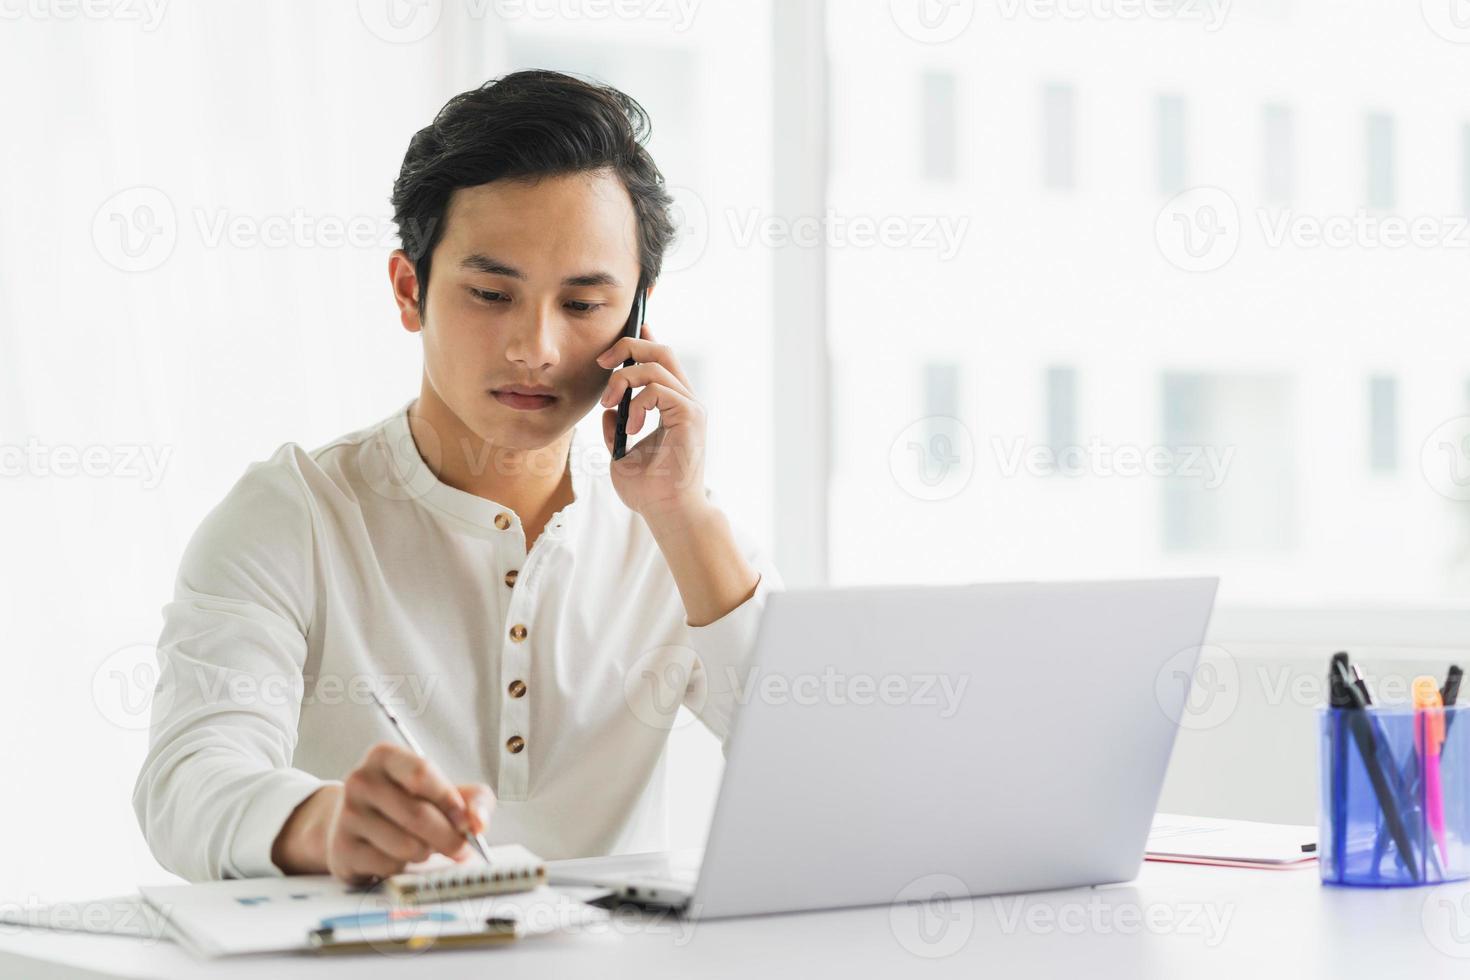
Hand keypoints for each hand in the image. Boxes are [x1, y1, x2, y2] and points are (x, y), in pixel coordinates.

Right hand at [324, 742, 492, 885]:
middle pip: (417, 815)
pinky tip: (397, 856)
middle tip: (461, 848)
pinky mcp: (343, 849)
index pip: (421, 773)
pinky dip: (404, 867)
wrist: (355, 825)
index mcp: (385, 757)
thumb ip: (472, 799)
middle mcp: (361, 781)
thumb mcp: (442, 790)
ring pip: (407, 845)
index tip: (466, 822)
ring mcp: (347, 816)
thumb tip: (479, 822)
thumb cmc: (407, 802)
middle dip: (448, 838)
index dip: (450, 801)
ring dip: (426, 853)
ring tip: (423, 846)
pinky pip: (389, 866)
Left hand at [595, 323, 706, 519]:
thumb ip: (616, 427)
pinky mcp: (691, 416)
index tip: (620, 336)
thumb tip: (608, 409)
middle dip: (628, 347)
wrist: (667, 513)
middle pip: (661, 350)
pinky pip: (659, 388)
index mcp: (673, 406)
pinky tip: (631, 425)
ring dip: (624, 378)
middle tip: (602, 362)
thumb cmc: (649, 490)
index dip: (643, 340)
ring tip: (610, 402)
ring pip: (657, 364)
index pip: (661, 361)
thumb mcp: (621, 453)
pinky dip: (637, 400)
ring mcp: (691, 407)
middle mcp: (686, 402)